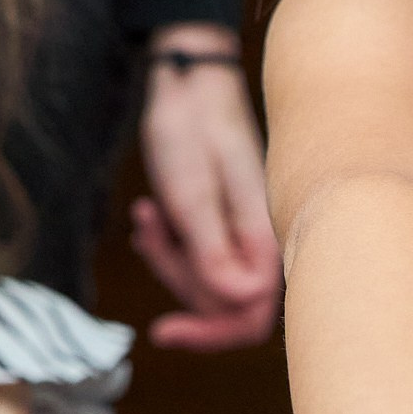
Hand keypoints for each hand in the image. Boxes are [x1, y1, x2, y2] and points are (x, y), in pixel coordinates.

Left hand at [133, 30, 282, 351]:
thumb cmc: (191, 127)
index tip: (162, 331)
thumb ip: (212, 254)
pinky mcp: (232, 227)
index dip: (209, 334)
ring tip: (146, 214)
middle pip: (222, 304)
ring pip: (207, 282)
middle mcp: (265, 243)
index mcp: (266, 237)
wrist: (191, 79)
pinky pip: (201, 259)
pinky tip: (152, 213)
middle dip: (177, 279)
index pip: (250, 318)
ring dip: (168, 258)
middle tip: (148, 230)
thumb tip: (238, 305)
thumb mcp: (189, 195)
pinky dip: (171, 245)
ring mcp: (249, 236)